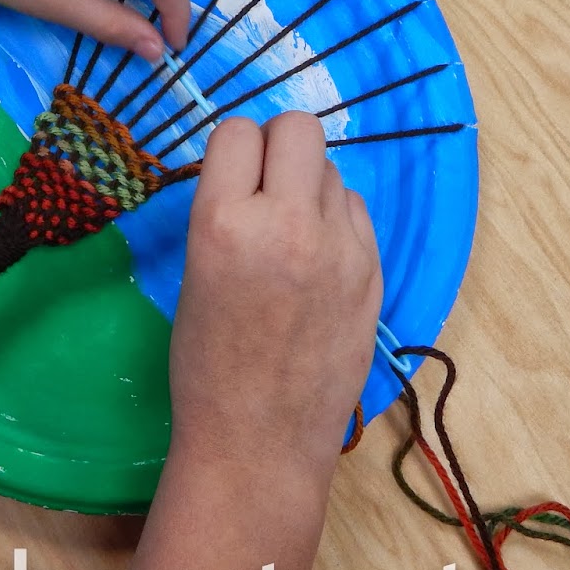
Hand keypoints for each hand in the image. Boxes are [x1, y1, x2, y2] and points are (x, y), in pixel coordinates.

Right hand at [87, 113, 380, 569]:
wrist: (259, 441)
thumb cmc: (206, 365)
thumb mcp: (196, 273)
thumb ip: (228, 212)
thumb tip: (255, 170)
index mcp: (224, 223)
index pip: (238, 131)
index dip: (233, 151)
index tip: (230, 176)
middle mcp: (287, 223)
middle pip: (298, 128)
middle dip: (279, 146)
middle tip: (267, 183)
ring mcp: (340, 248)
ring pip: (332, 169)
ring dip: (310, 185)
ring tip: (291, 232)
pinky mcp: (373, 272)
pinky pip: (356, 211)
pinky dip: (336, 221)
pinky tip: (318, 260)